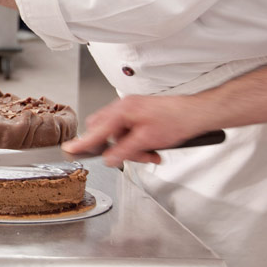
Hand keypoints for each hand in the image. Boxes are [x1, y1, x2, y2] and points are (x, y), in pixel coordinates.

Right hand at [62, 95, 209, 167]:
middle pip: (104, 131)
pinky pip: (128, 131)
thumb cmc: (177, 120)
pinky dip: (137, 142)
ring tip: (149, 153)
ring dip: (131, 147)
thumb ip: (124, 151)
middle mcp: (123, 108)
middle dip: (115, 146)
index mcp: (121, 111)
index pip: (95, 130)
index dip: (82, 143)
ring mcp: (131, 110)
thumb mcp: (148, 141)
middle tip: (131, 155)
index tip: (69, 150)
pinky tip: (151, 148)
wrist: (197, 113)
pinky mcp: (139, 114)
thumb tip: (109, 159)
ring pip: (118, 133)